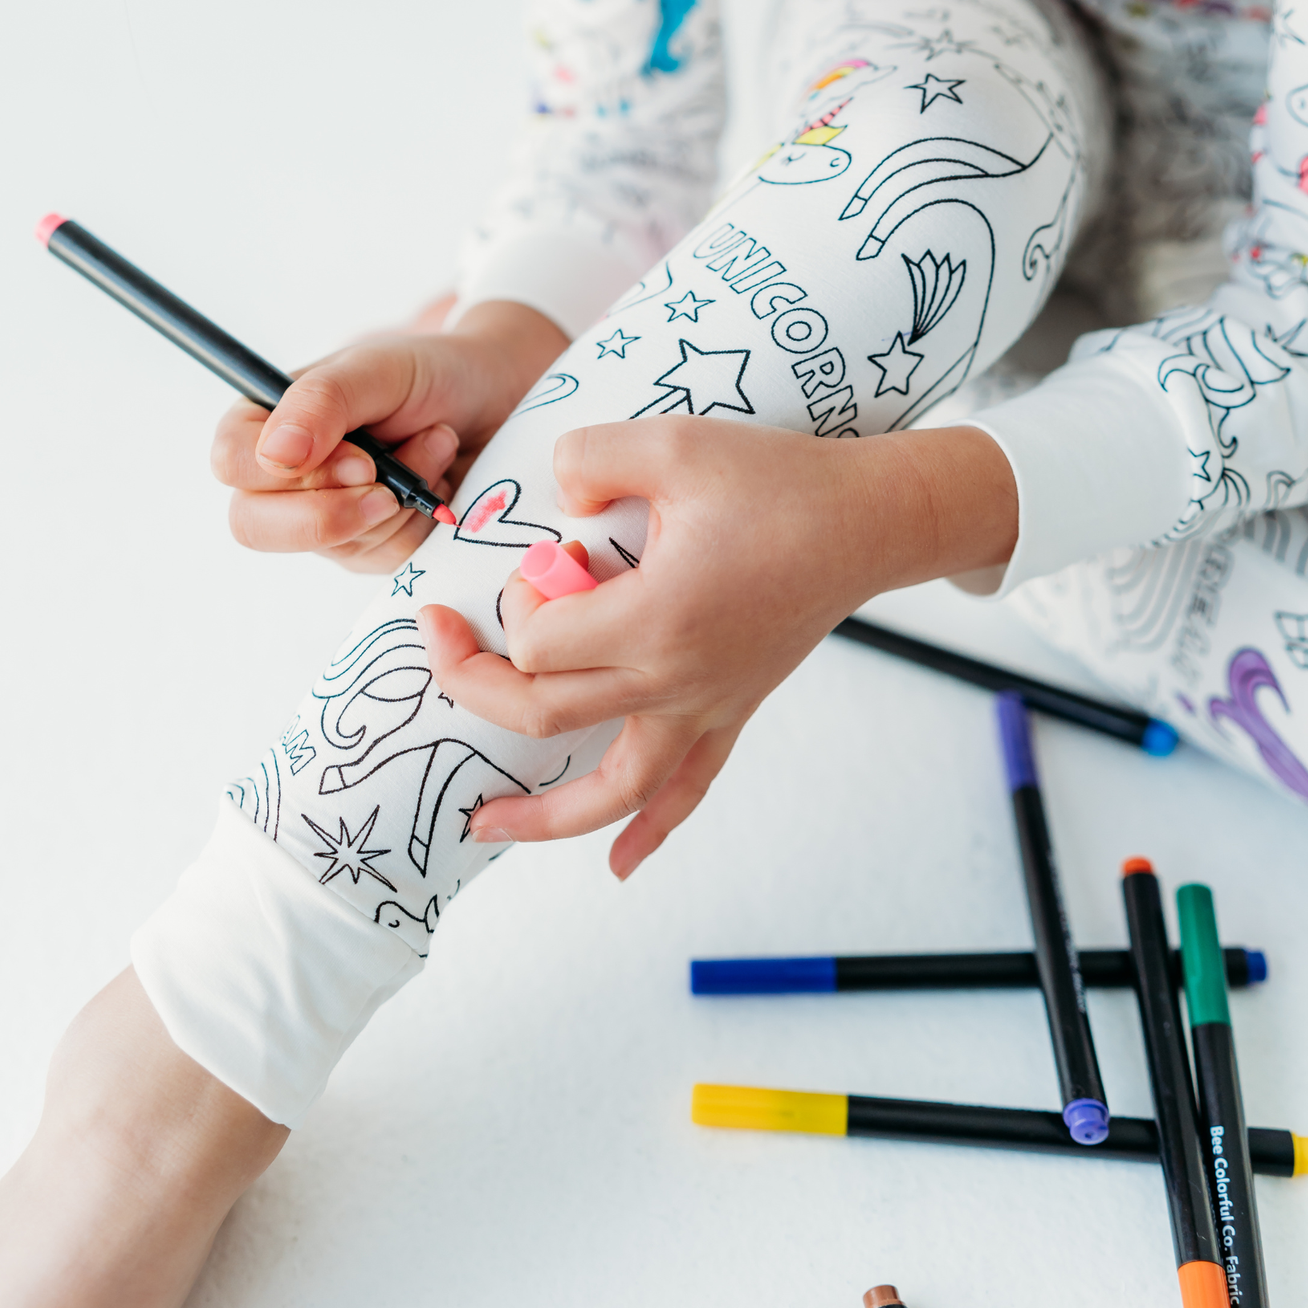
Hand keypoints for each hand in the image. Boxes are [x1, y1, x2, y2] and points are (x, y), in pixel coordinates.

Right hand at [211, 300, 566, 573]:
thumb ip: (321, 402)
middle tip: (389, 483)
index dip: (292, 472)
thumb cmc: (429, 372)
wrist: (496, 397)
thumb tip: (273, 455)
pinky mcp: (370, 546)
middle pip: (255, 526)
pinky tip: (438, 480)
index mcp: (265, 421)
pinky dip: (420, 519)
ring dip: (398, 500)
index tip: (361, 456)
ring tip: (434, 445)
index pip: (232, 464)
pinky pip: (383, 558)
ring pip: (333, 546)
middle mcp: (283, 475)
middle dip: (332, 513)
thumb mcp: (377, 370)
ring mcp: (324, 516)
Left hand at [419, 420, 1016, 876]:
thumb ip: (591, 458)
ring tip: (483, 826)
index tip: (545, 555)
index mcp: (656, 618)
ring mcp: (704, 705)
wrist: (868, 522)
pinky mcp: (730, 711)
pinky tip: (621, 866)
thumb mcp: (674, 441)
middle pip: (545, 714)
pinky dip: (649, 833)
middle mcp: (675, 678)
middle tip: (440, 640)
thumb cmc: (778, 480)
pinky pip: (686, 790)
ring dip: (542, 816)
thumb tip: (555, 500)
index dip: (517, 598)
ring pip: (612, 790)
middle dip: (477, 683)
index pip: (539, 639)